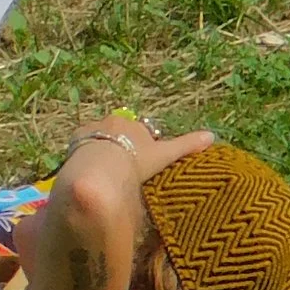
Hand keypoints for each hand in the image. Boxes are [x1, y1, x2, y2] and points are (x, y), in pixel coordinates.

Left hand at [66, 115, 213, 181]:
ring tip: (104, 168)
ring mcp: (95, 128)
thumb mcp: (164, 155)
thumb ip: (187, 146)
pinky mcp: (77, 137)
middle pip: (122, 133)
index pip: (144, 133)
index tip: (143, 159)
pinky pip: (82, 142)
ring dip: (102, 147)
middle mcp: (116, 121)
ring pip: (101, 137)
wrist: (103, 165)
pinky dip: (84, 151)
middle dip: (123, 144)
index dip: (145, 146)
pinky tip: (86, 165)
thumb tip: (212, 135)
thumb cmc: (137, 160)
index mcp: (137, 126)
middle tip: (124, 165)